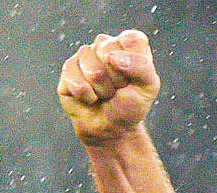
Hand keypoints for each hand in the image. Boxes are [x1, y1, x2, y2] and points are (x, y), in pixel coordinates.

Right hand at [57, 30, 160, 145]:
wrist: (111, 129)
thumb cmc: (130, 106)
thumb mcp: (148, 87)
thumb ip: (141, 66)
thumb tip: (112, 57)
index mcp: (128, 44)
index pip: (131, 39)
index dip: (133, 63)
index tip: (133, 78)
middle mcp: (105, 45)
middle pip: (108, 52)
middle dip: (116, 79)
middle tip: (118, 88)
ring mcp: (84, 55)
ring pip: (92, 69)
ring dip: (102, 90)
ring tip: (104, 94)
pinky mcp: (67, 69)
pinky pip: (76, 81)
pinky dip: (86, 96)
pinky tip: (90, 98)